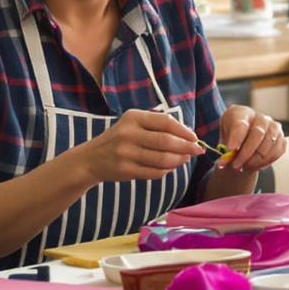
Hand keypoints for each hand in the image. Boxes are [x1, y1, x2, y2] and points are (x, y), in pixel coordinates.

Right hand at [70, 109, 203, 184]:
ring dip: (179, 160)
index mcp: (133, 117)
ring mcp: (126, 153)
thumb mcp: (133, 124)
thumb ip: (157, 126)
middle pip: (166, 141)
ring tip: (185, 159)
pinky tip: (170, 167)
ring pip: (162, 159)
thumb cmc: (120, 139)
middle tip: (197, 151)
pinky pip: (154, 172)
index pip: (166, 122)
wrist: (90, 159)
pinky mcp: (125, 170)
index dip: (184, 131)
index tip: (195, 138)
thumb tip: (189, 136)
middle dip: (186, 147)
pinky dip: (167, 171)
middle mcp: (128, 134)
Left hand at [217, 106, 285, 174]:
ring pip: (268, 145)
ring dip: (255, 160)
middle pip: (257, 134)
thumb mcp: (224, 138)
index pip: (241, 124)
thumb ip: (224, 149)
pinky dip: (265, 162)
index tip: (231, 149)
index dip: (237, 137)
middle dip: (246, 153)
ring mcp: (274, 127)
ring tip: (244, 166)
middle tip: (236, 165)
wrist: (245, 135)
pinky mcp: (282, 139)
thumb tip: (223, 163)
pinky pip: (276, 152)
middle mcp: (261, 118)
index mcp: (242, 113)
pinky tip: (255, 165)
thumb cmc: (233, 134)